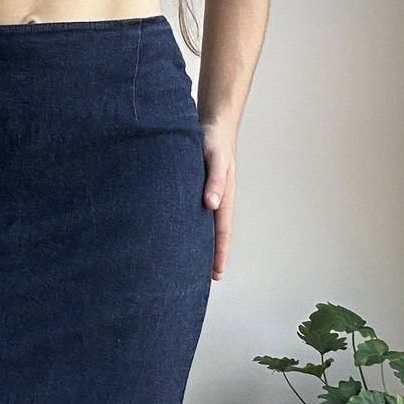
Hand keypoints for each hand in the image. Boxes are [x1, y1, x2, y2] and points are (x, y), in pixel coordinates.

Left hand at [201, 121, 234, 280]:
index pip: (221, 231)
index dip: (219, 252)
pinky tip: (180, 233)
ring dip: (199, 243)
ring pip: (203, 224)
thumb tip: (211, 204)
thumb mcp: (215, 158)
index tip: (217, 274)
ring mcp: (205, 194)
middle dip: (210, 255)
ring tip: (190, 262)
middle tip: (203, 279)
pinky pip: (193, 212)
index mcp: (222, 195)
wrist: (212, 124)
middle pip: (213, 233)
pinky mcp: (195, 187)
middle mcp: (215, 199)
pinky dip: (190, 226)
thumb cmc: (213, 140)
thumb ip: (213, 180)